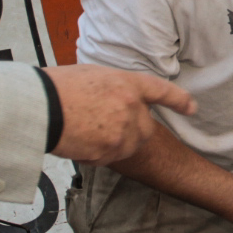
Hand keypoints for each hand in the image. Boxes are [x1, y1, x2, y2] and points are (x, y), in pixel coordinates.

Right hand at [45, 65, 196, 164]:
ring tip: (85, 129)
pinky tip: (78, 140)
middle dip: (132, 130)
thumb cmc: (59, 87)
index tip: (191, 107)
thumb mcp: (94, 75)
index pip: (162, 92)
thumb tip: (115, 100)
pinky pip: (108, 158)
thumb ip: (114, 88)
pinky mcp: (109, 152)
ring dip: (112, 143)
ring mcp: (122, 132)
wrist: (42, 106)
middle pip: (145, 128)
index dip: (178, 100)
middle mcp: (131, 108)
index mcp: (128, 84)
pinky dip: (95, 154)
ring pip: (127, 145)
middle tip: (104, 123)